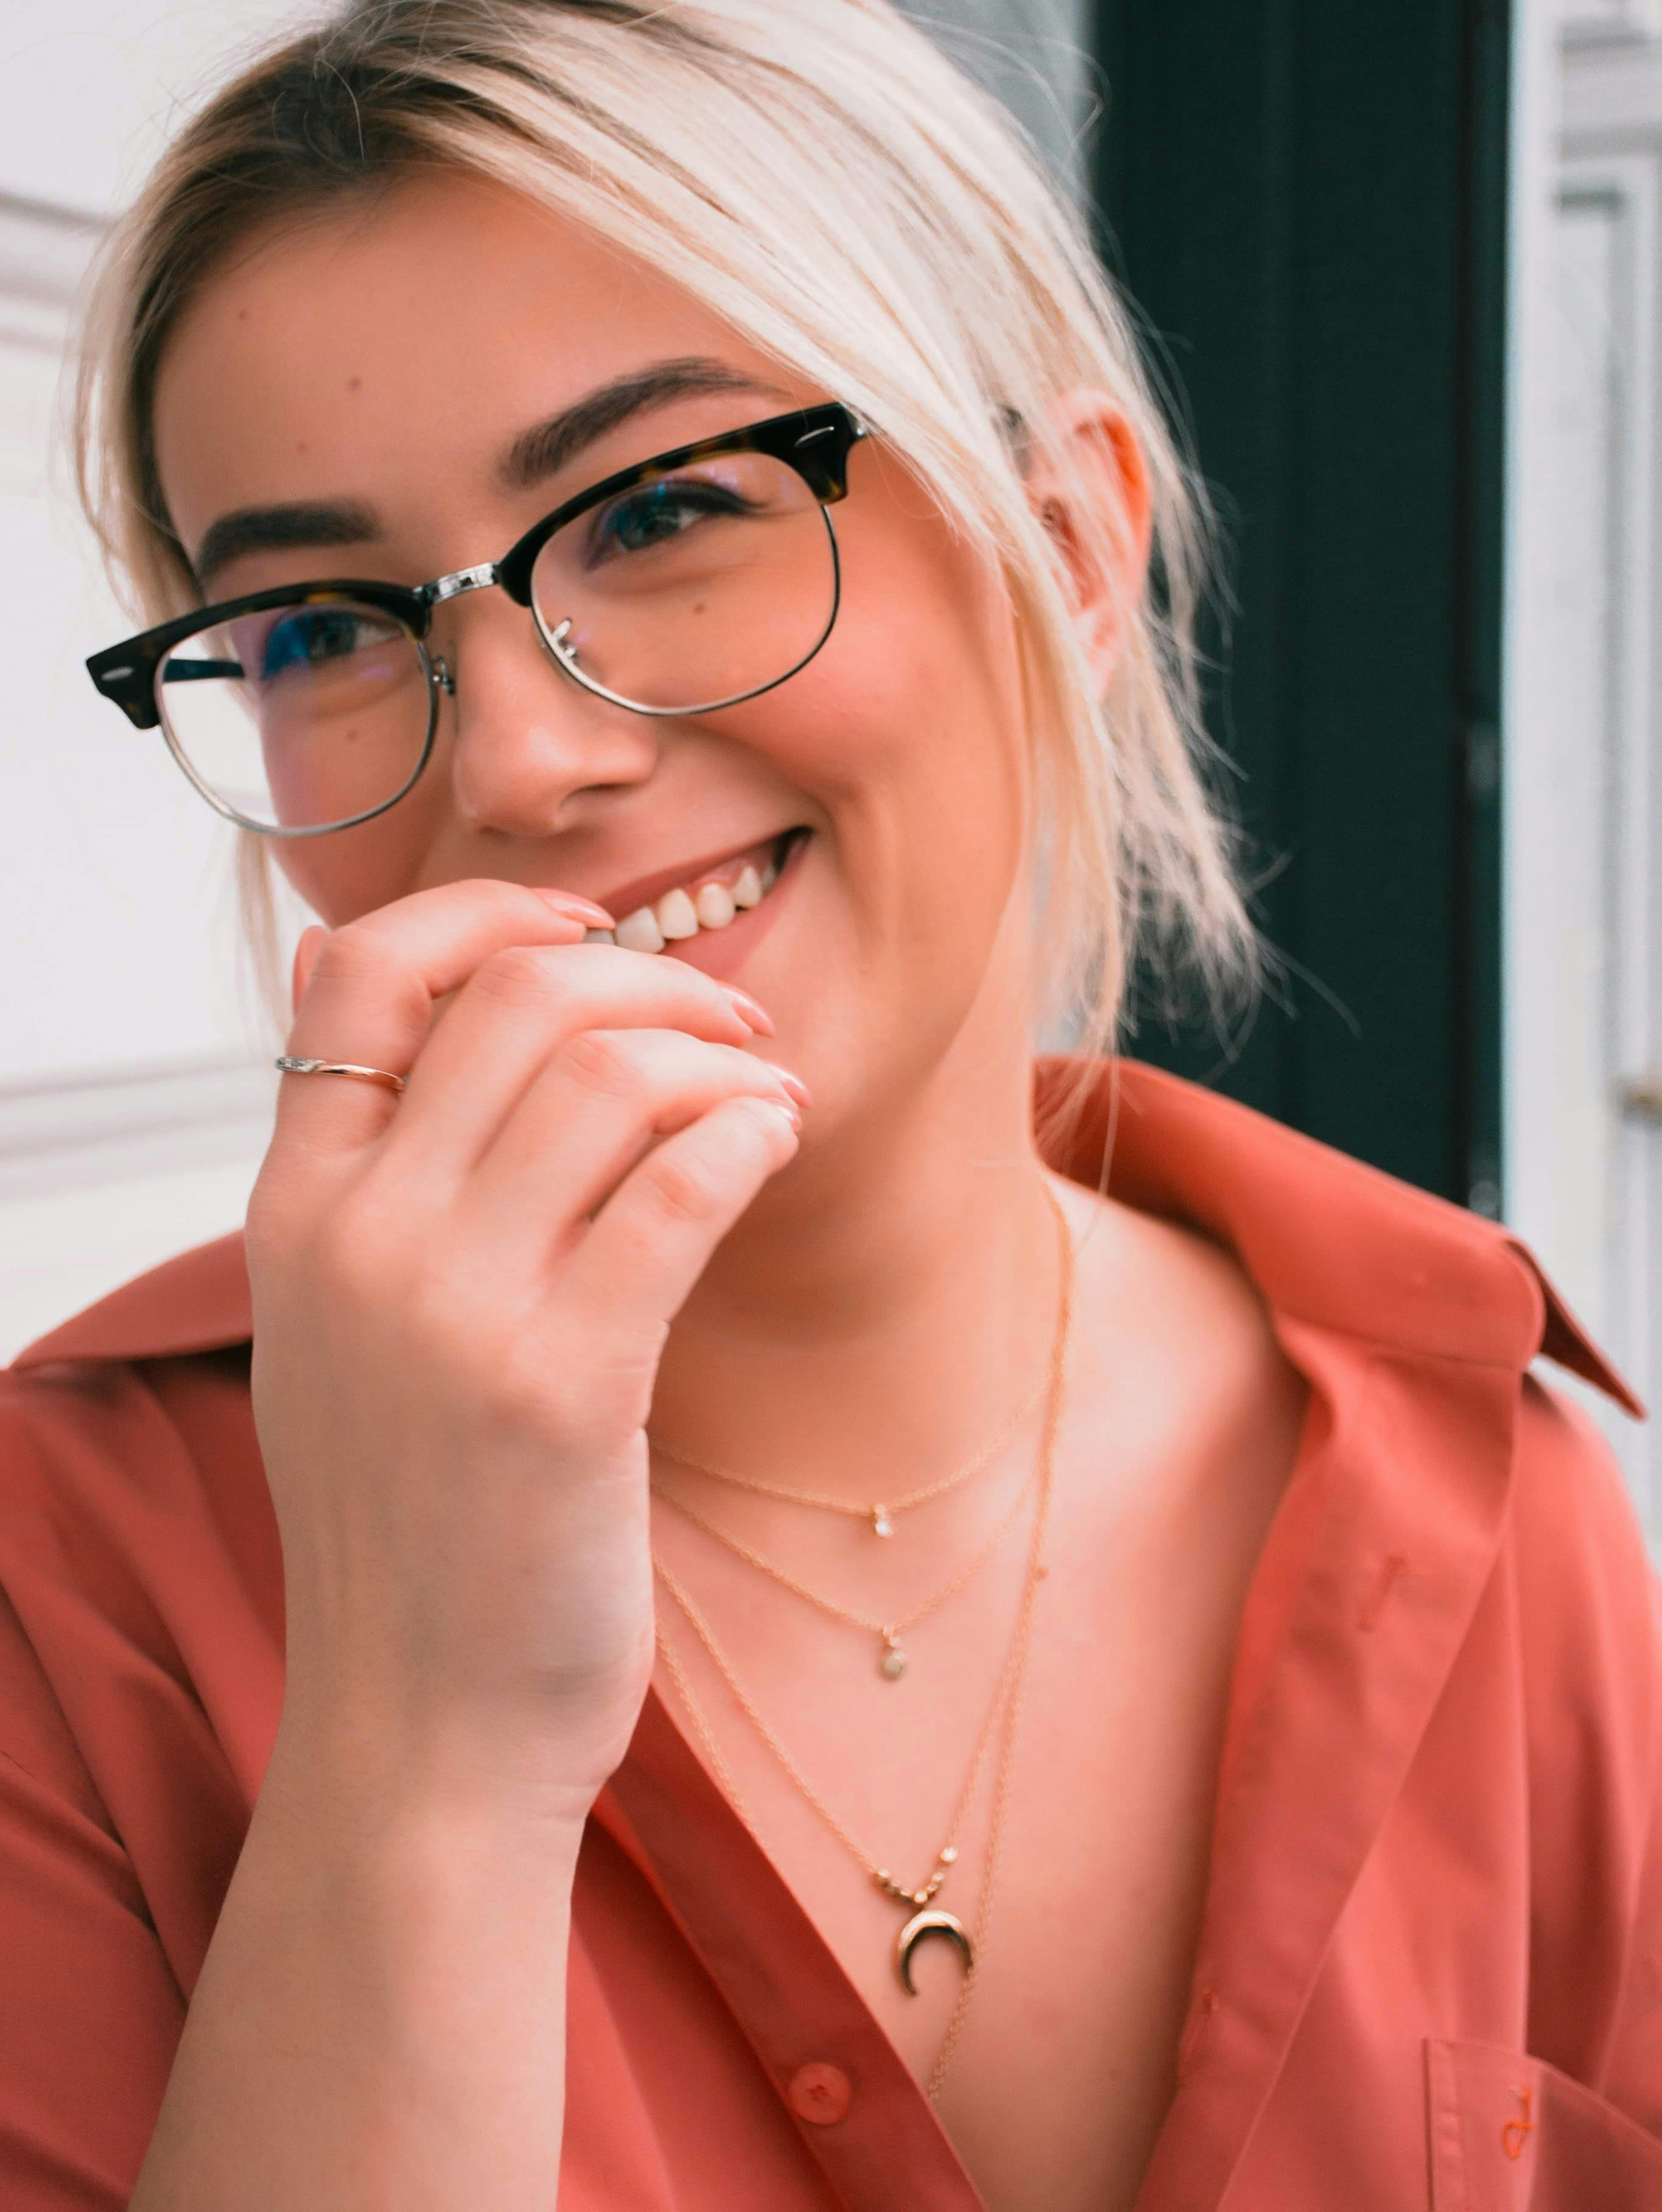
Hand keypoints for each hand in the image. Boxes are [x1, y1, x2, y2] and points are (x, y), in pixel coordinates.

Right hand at [246, 878, 804, 1815]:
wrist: (426, 1730)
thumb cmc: (413, 1517)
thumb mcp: (333, 1332)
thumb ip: (358, 1172)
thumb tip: (373, 991)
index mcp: (296, 1211)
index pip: (359, 970)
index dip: (491, 913)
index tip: (592, 930)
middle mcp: (360, 1241)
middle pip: (518, 996)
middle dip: (653, 976)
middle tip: (729, 1019)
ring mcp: (455, 1314)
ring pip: (612, 1072)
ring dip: (719, 1054)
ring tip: (765, 1090)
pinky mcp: (565, 1390)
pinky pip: (680, 1184)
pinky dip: (747, 1132)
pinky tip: (773, 1143)